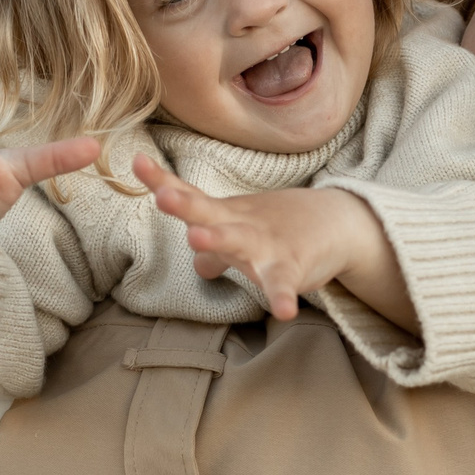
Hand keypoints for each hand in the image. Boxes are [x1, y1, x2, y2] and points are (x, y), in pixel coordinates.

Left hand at [133, 156, 382, 320]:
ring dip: (218, 239)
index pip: (190, 197)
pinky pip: (285, 284)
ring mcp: (266, 245)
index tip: (136, 162)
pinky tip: (284, 311)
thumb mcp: (243, 235)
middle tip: (164, 196)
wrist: (338, 222)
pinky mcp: (293, 266)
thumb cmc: (281, 231)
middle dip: (184, 205)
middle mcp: (240, 225)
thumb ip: (215, 249)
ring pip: (239, 242)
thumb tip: (198, 266)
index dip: (162, 182)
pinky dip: (284, 296)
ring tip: (198, 239)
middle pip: (208, 212)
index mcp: (225, 216)